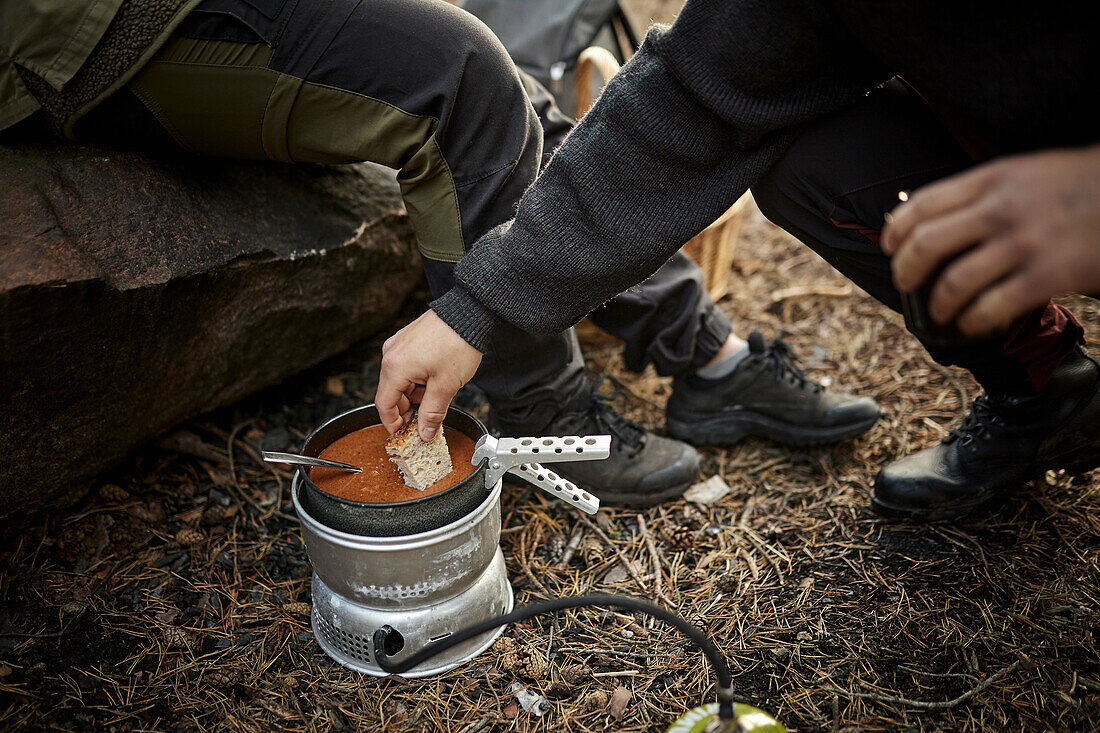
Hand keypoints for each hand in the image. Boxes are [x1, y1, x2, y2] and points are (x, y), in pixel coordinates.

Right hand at [375, 310, 482, 440]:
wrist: (469, 313)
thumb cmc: (457, 343)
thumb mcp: (446, 386)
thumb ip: (432, 413)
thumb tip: (425, 432)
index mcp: (394, 367)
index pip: (384, 405)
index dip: (393, 424)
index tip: (403, 434)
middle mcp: (391, 354)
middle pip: (391, 393)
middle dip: (407, 410)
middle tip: (425, 420)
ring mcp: (399, 345)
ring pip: (401, 380)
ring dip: (415, 395)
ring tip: (437, 398)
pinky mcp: (408, 339)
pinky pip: (407, 367)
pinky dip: (418, 379)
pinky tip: (435, 382)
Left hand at [883, 144, 1099, 335]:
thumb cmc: (1078, 184)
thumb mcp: (1025, 172)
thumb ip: (983, 192)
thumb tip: (935, 218)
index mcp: (992, 179)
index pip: (922, 205)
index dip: (896, 231)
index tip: (890, 248)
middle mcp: (1001, 209)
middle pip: (926, 244)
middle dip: (905, 271)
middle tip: (905, 284)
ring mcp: (1024, 243)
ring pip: (953, 282)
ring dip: (937, 304)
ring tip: (939, 312)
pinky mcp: (1048, 275)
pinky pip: (991, 307)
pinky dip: (971, 320)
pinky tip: (970, 323)